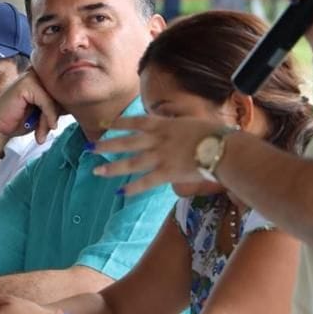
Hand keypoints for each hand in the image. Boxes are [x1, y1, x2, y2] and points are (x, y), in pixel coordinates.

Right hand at [0, 69, 62, 143]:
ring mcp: (30, 77)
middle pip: (60, 94)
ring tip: (41, 133)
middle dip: (55, 116)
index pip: (62, 91)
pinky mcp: (26, 84)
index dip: (61, 110)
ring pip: (54, 99)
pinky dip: (47, 117)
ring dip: (50, 119)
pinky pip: (47, 101)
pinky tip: (40, 130)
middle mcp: (36, 74)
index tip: (54, 126)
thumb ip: (57, 105)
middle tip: (47, 132)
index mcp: (40, 78)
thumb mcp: (43, 113)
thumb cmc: (19, 120)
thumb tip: (76, 104)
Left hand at [91, 115, 222, 194]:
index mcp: (164, 124)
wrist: (222, 148)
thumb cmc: (213, 133)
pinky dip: (133, 187)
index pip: (136, 122)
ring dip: (113, 167)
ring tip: (97, 171)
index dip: (119, 123)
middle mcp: (158, 139)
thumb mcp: (191, 122)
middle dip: (107, 145)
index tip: (106, 125)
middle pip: (127, 142)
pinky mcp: (167, 173)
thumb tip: (171, 124)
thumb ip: (176, 125)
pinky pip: (146, 181)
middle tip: (90, 148)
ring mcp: (161, 157)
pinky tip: (121, 191)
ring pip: (131, 162)